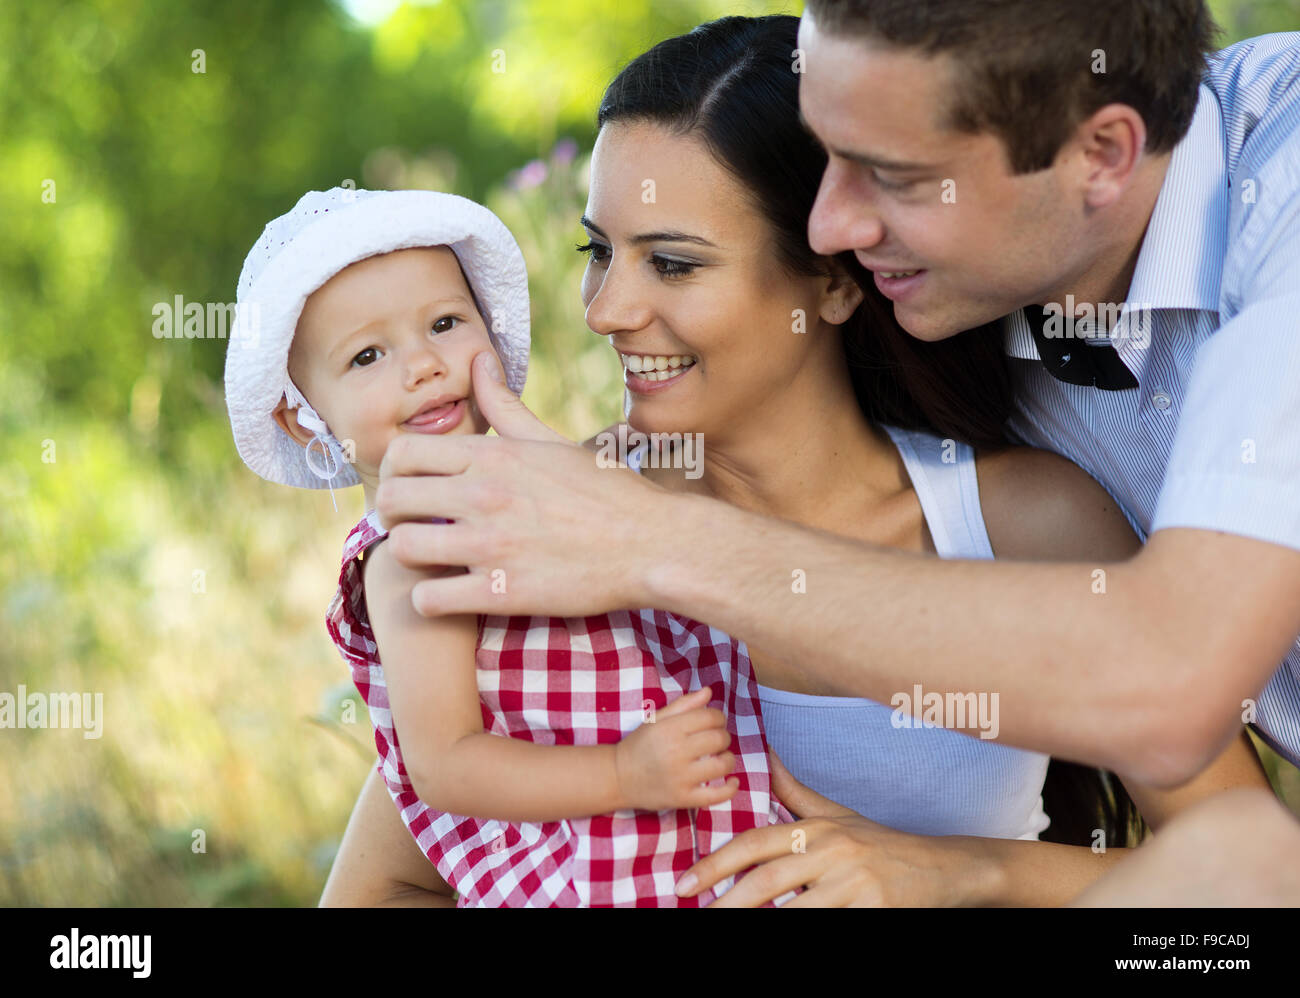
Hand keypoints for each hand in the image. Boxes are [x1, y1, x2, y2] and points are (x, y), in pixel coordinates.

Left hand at [376, 351, 675, 617]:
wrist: (653, 544)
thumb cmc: (607, 492)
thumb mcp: (552, 441)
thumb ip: (505, 404)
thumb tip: (479, 360)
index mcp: (494, 456)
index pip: (403, 451)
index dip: (393, 472)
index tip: (409, 488)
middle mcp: (484, 495)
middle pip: (392, 498)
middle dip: (393, 514)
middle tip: (412, 525)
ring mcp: (492, 545)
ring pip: (403, 548)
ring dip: (410, 557)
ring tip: (430, 561)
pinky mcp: (502, 592)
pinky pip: (429, 600)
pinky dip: (430, 601)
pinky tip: (451, 595)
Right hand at [613, 687, 739, 811]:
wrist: (618, 777)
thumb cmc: (639, 745)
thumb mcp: (656, 719)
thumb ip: (684, 705)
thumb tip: (709, 692)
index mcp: (670, 729)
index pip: (710, 717)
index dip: (718, 717)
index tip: (714, 723)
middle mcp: (677, 752)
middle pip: (719, 739)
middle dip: (724, 737)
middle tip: (717, 740)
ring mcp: (681, 777)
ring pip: (722, 765)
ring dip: (728, 759)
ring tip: (721, 758)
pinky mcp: (683, 798)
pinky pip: (715, 796)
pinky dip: (730, 789)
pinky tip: (733, 781)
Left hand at [675, 748, 992, 906]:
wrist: (943, 869)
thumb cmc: (880, 845)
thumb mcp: (837, 815)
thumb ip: (793, 792)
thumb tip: (763, 756)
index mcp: (817, 829)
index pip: (755, 844)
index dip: (716, 863)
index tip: (685, 882)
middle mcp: (833, 852)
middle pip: (766, 880)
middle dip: (726, 901)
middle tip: (696, 914)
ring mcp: (855, 884)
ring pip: (793, 911)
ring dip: (759, 922)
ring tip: (724, 929)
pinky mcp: (876, 911)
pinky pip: (828, 926)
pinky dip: (802, 932)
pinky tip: (777, 937)